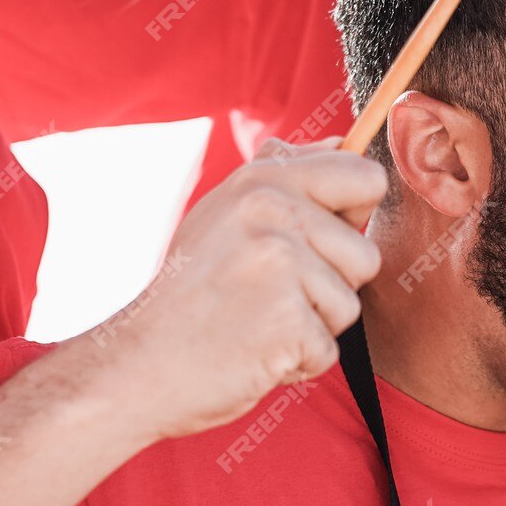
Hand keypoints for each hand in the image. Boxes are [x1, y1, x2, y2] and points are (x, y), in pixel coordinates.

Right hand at [77, 139, 386, 441]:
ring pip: (349, 305)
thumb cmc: (191, 293)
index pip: (366, 177)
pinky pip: (329, 349)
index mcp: (263, 180)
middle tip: (269, 294)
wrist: (140, 363)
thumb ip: (285, 174)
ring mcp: (281, 265)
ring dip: (313, 326)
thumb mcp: (226, 212)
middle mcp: (273, 212)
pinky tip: (255, 351)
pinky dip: (298, 362)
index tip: (312, 241)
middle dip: (331, 286)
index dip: (353, 217)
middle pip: (365, 255)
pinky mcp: (288, 320)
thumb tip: (340, 141)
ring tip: (259, 321)